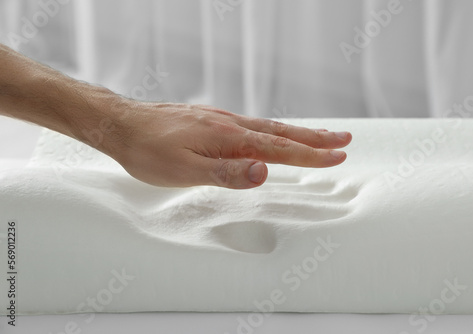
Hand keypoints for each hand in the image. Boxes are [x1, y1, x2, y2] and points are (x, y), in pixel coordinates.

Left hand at [109, 101, 351, 188]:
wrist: (122, 124)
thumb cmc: (149, 151)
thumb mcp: (184, 171)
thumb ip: (226, 173)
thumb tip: (265, 172)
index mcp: (228, 138)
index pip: (279, 149)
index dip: (311, 154)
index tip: (338, 155)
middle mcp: (230, 124)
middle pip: (281, 132)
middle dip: (315, 138)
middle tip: (344, 139)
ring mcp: (222, 120)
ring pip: (268, 127)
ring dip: (298, 133)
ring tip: (320, 136)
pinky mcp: (212, 121)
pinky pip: (252, 126)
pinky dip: (274, 131)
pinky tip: (273, 134)